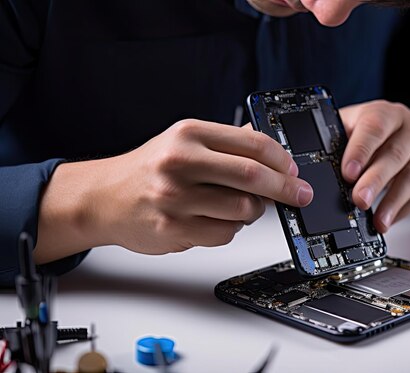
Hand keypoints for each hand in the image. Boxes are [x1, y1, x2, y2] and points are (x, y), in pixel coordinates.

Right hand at [35, 119, 312, 261]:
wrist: (104, 197)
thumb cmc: (148, 169)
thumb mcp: (183, 141)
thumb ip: (226, 143)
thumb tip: (270, 148)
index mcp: (189, 134)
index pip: (253, 144)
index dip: (282, 160)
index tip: (294, 171)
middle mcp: (181, 163)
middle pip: (253, 176)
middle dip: (286, 188)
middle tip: (299, 195)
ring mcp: (176, 198)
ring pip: (243, 209)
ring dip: (254, 210)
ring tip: (243, 205)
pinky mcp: (174, 228)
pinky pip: (225, 233)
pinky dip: (231, 228)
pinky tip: (217, 219)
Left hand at [340, 100, 409, 232]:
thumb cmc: (377, 133)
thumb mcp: (354, 125)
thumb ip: (337, 140)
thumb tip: (317, 163)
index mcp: (386, 113)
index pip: (374, 128)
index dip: (361, 151)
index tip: (348, 173)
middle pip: (394, 155)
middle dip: (375, 180)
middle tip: (360, 199)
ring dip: (393, 202)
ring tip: (378, 220)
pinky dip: (405, 210)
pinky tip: (390, 219)